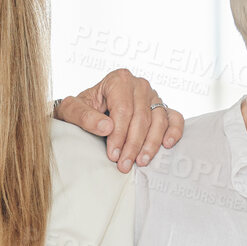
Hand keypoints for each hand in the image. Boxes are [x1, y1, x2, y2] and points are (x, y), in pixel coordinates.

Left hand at [54, 68, 183, 172]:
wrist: (89, 109)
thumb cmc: (81, 108)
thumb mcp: (71, 110)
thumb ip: (83, 116)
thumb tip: (106, 128)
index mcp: (119, 80)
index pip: (123, 110)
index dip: (119, 135)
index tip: (113, 154)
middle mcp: (139, 85)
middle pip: (141, 117)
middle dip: (133, 144)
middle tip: (124, 165)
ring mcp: (153, 96)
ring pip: (159, 120)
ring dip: (152, 143)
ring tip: (142, 161)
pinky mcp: (162, 108)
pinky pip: (174, 118)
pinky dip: (174, 131)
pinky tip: (166, 145)